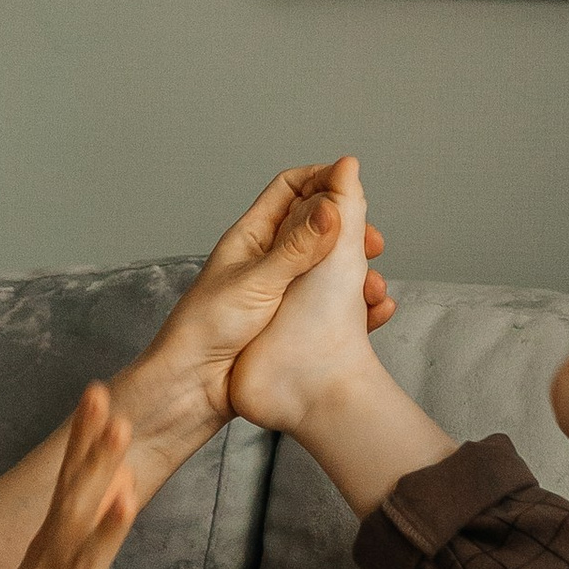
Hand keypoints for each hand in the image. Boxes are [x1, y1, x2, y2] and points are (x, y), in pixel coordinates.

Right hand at [0, 386, 145, 568]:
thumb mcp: (60, 564)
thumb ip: (86, 520)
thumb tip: (118, 473)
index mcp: (55, 546)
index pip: (70, 482)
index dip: (85, 438)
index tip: (98, 391)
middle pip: (76, 509)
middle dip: (98, 464)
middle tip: (120, 419)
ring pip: (83, 568)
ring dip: (104, 534)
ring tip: (127, 501)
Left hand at [227, 155, 379, 433]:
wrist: (193, 388)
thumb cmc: (206, 329)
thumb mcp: (256, 282)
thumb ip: (297, 248)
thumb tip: (332, 208)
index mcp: (252, 237)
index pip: (290, 189)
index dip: (321, 179)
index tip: (353, 182)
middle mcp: (269, 259)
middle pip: (318, 228)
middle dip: (349, 231)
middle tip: (373, 242)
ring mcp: (283, 292)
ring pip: (329, 269)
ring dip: (356, 272)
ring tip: (374, 286)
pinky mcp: (294, 324)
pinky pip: (332, 307)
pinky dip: (356, 308)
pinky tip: (375, 313)